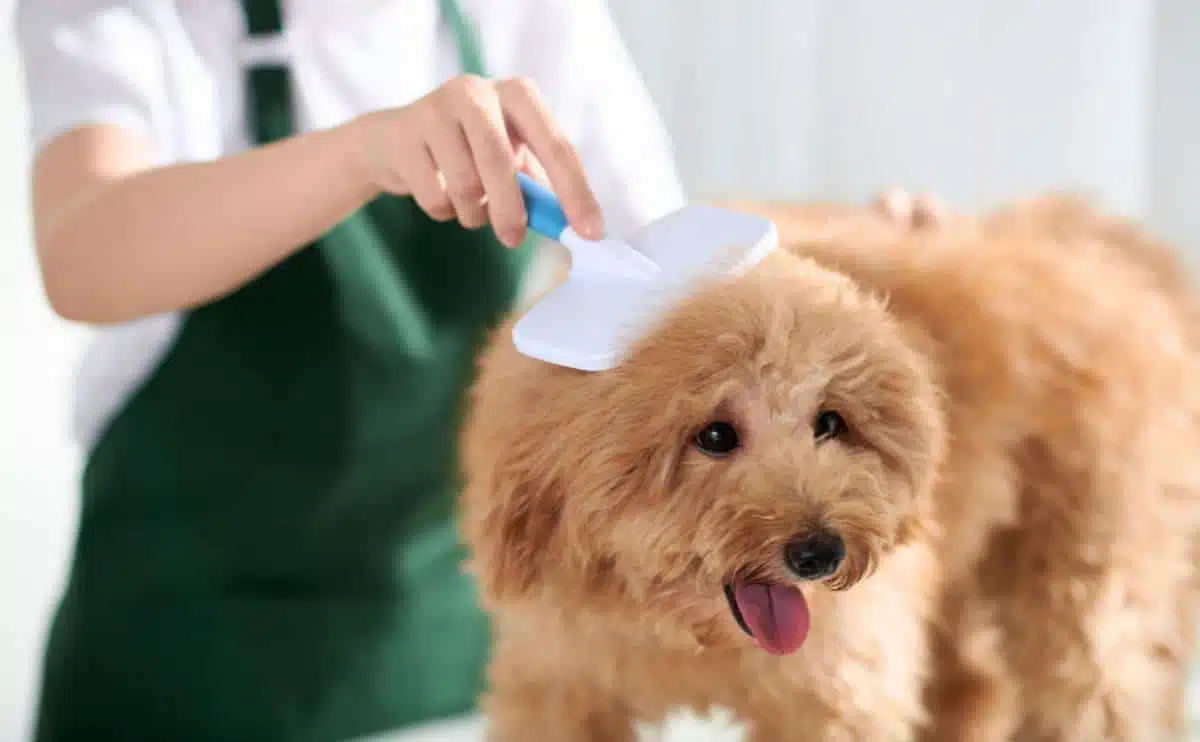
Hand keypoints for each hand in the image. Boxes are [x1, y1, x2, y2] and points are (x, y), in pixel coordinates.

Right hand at [346, 75, 603, 247]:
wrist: (394, 141)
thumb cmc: (468, 152)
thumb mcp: (509, 160)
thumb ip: (538, 189)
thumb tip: (569, 228)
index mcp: (518, 95)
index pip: (557, 146)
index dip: (576, 193)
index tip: (591, 233)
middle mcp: (477, 92)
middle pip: (500, 162)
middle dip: (510, 209)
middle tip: (513, 239)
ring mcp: (436, 108)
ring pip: (464, 184)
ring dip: (471, 212)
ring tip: (468, 206)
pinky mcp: (405, 133)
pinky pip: (434, 195)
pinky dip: (442, 211)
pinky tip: (436, 192)